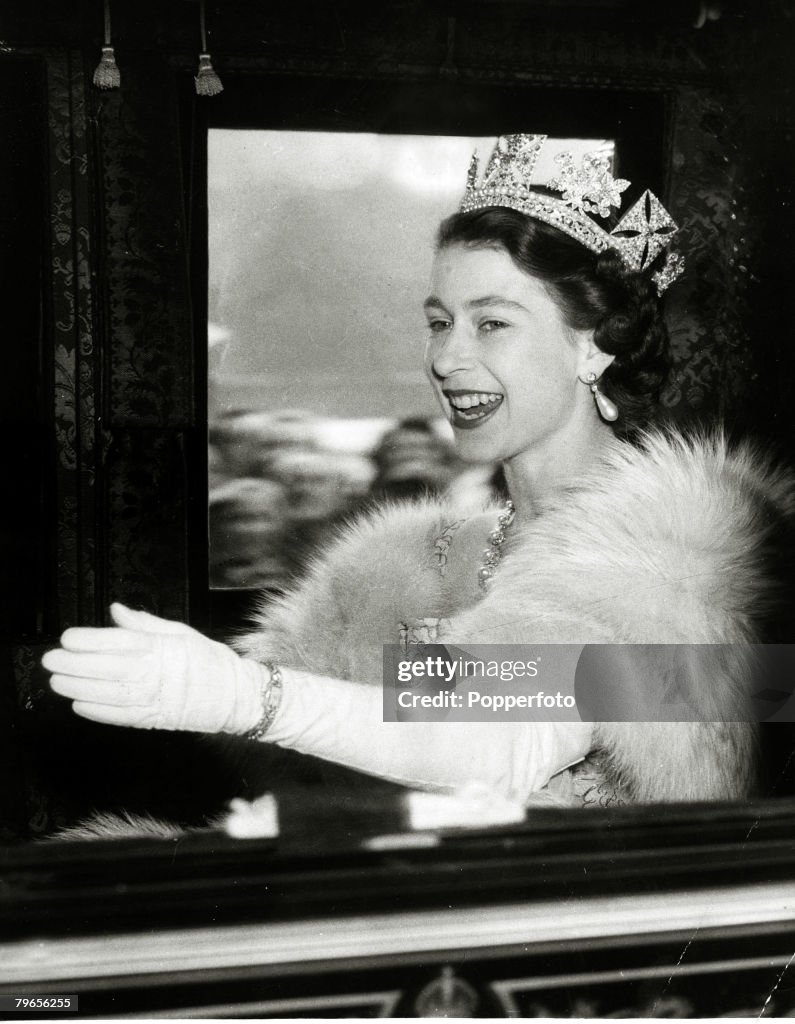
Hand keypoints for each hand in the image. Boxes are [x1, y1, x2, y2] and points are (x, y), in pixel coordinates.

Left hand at [42, 604, 263, 734]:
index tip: (67, 638)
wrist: (236, 696)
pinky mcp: (155, 718)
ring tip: (57, 682)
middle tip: (51, 660)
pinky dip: (98, 711)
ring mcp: (155, 698)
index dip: (90, 640)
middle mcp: (157, 672)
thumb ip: (145, 624)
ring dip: (79, 688)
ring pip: (109, 693)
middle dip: (75, 664)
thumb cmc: (209, 661)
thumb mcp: (181, 632)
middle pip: (107, 667)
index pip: (119, 642)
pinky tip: (79, 704)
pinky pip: (121, 716)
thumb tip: (116, 611)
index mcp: (164, 647)